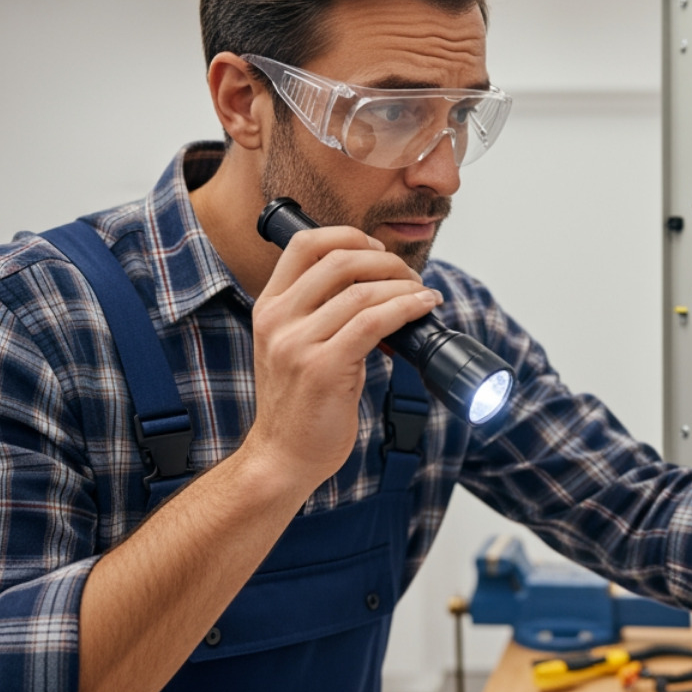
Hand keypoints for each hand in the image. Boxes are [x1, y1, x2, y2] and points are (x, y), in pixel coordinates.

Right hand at [241, 226, 441, 497]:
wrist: (282, 456)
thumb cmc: (298, 405)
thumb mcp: (295, 347)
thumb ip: (322, 314)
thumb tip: (378, 289)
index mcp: (269, 307)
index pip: (304, 245)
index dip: (348, 236)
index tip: (379, 249)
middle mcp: (278, 319)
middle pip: (340, 260)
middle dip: (387, 261)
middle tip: (411, 275)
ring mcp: (297, 343)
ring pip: (362, 291)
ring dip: (404, 286)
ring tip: (423, 295)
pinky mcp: (322, 368)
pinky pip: (373, 323)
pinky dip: (406, 308)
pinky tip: (423, 308)